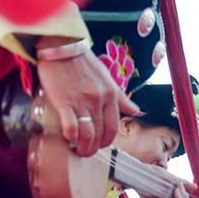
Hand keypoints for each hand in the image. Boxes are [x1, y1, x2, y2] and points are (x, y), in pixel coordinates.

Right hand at [36, 41, 138, 156]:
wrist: (61, 45)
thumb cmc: (83, 62)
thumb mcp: (108, 79)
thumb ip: (121, 98)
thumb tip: (136, 111)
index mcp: (111, 96)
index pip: (113, 127)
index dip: (107, 141)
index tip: (100, 145)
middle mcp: (99, 100)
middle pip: (100, 134)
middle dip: (94, 148)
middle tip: (86, 152)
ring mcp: (82, 102)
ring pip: (87, 134)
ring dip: (83, 147)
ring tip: (77, 150)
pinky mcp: (64, 101)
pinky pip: (71, 126)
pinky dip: (70, 136)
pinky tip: (67, 138)